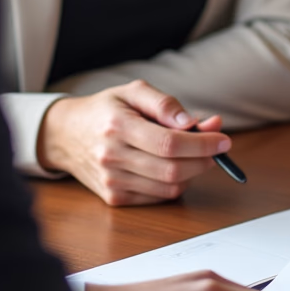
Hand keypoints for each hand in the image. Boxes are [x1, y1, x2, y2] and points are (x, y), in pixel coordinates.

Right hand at [36, 80, 230, 204]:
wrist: (66, 135)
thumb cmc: (106, 109)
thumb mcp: (133, 92)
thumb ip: (165, 104)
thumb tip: (194, 122)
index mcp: (118, 126)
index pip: (170, 143)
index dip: (202, 143)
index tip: (223, 139)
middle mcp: (112, 157)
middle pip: (173, 169)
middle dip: (204, 160)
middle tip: (217, 148)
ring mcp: (112, 181)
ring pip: (169, 187)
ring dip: (193, 172)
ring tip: (195, 154)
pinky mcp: (114, 198)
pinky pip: (158, 197)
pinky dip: (175, 184)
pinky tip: (175, 167)